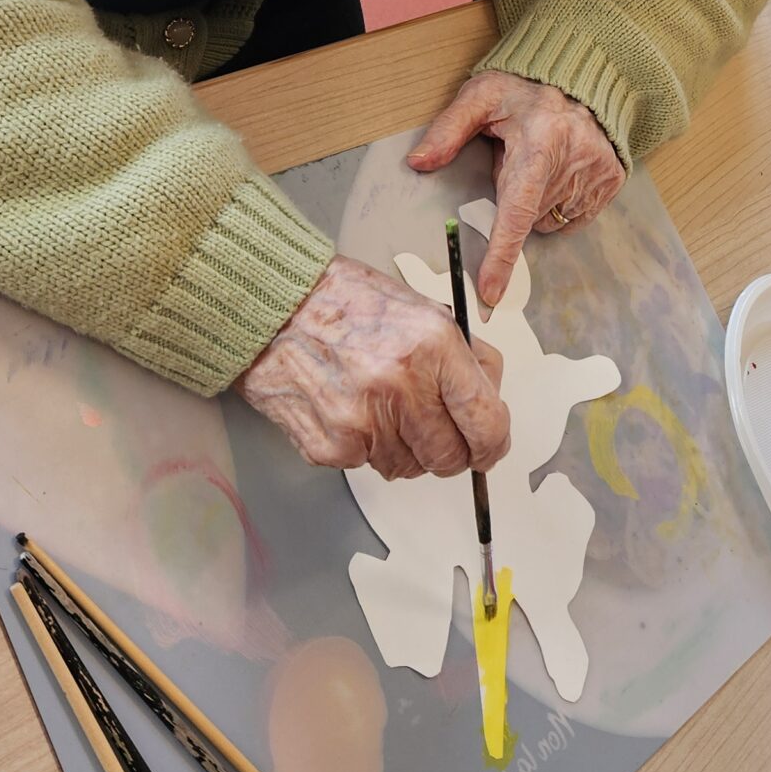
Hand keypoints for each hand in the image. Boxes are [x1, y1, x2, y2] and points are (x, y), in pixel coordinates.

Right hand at [235, 255, 507, 480]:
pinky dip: (365, 447)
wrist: (277, 306)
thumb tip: (490, 399)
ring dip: (406, 449)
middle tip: (437, 433)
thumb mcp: (424, 310)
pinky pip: (367, 465)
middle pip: (449, 457)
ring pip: (409, 468)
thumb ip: (464, 356)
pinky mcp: (330, 445)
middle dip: (451, 452)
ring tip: (382, 407)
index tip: (489, 448)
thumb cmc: (348, 303)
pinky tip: (351, 410)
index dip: (493, 444)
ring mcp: (362, 420)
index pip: (486, 421)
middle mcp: (400, 385)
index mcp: (434, 345)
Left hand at [408, 68, 623, 309]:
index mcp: (540, 140)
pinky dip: (560, 203)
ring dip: (537, 201)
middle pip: (530, 216)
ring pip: (550, 220)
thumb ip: (448, 130)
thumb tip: (419, 162)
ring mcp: (597, 173)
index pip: (517, 209)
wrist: (580, 76)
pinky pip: (574, 218)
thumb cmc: (524, 90)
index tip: (490, 292)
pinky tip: (559, 172)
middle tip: (516, 160)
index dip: (502, 254)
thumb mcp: (480, 97)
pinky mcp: (612, 181)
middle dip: (514, 198)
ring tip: (540, 160)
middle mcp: (574, 158)